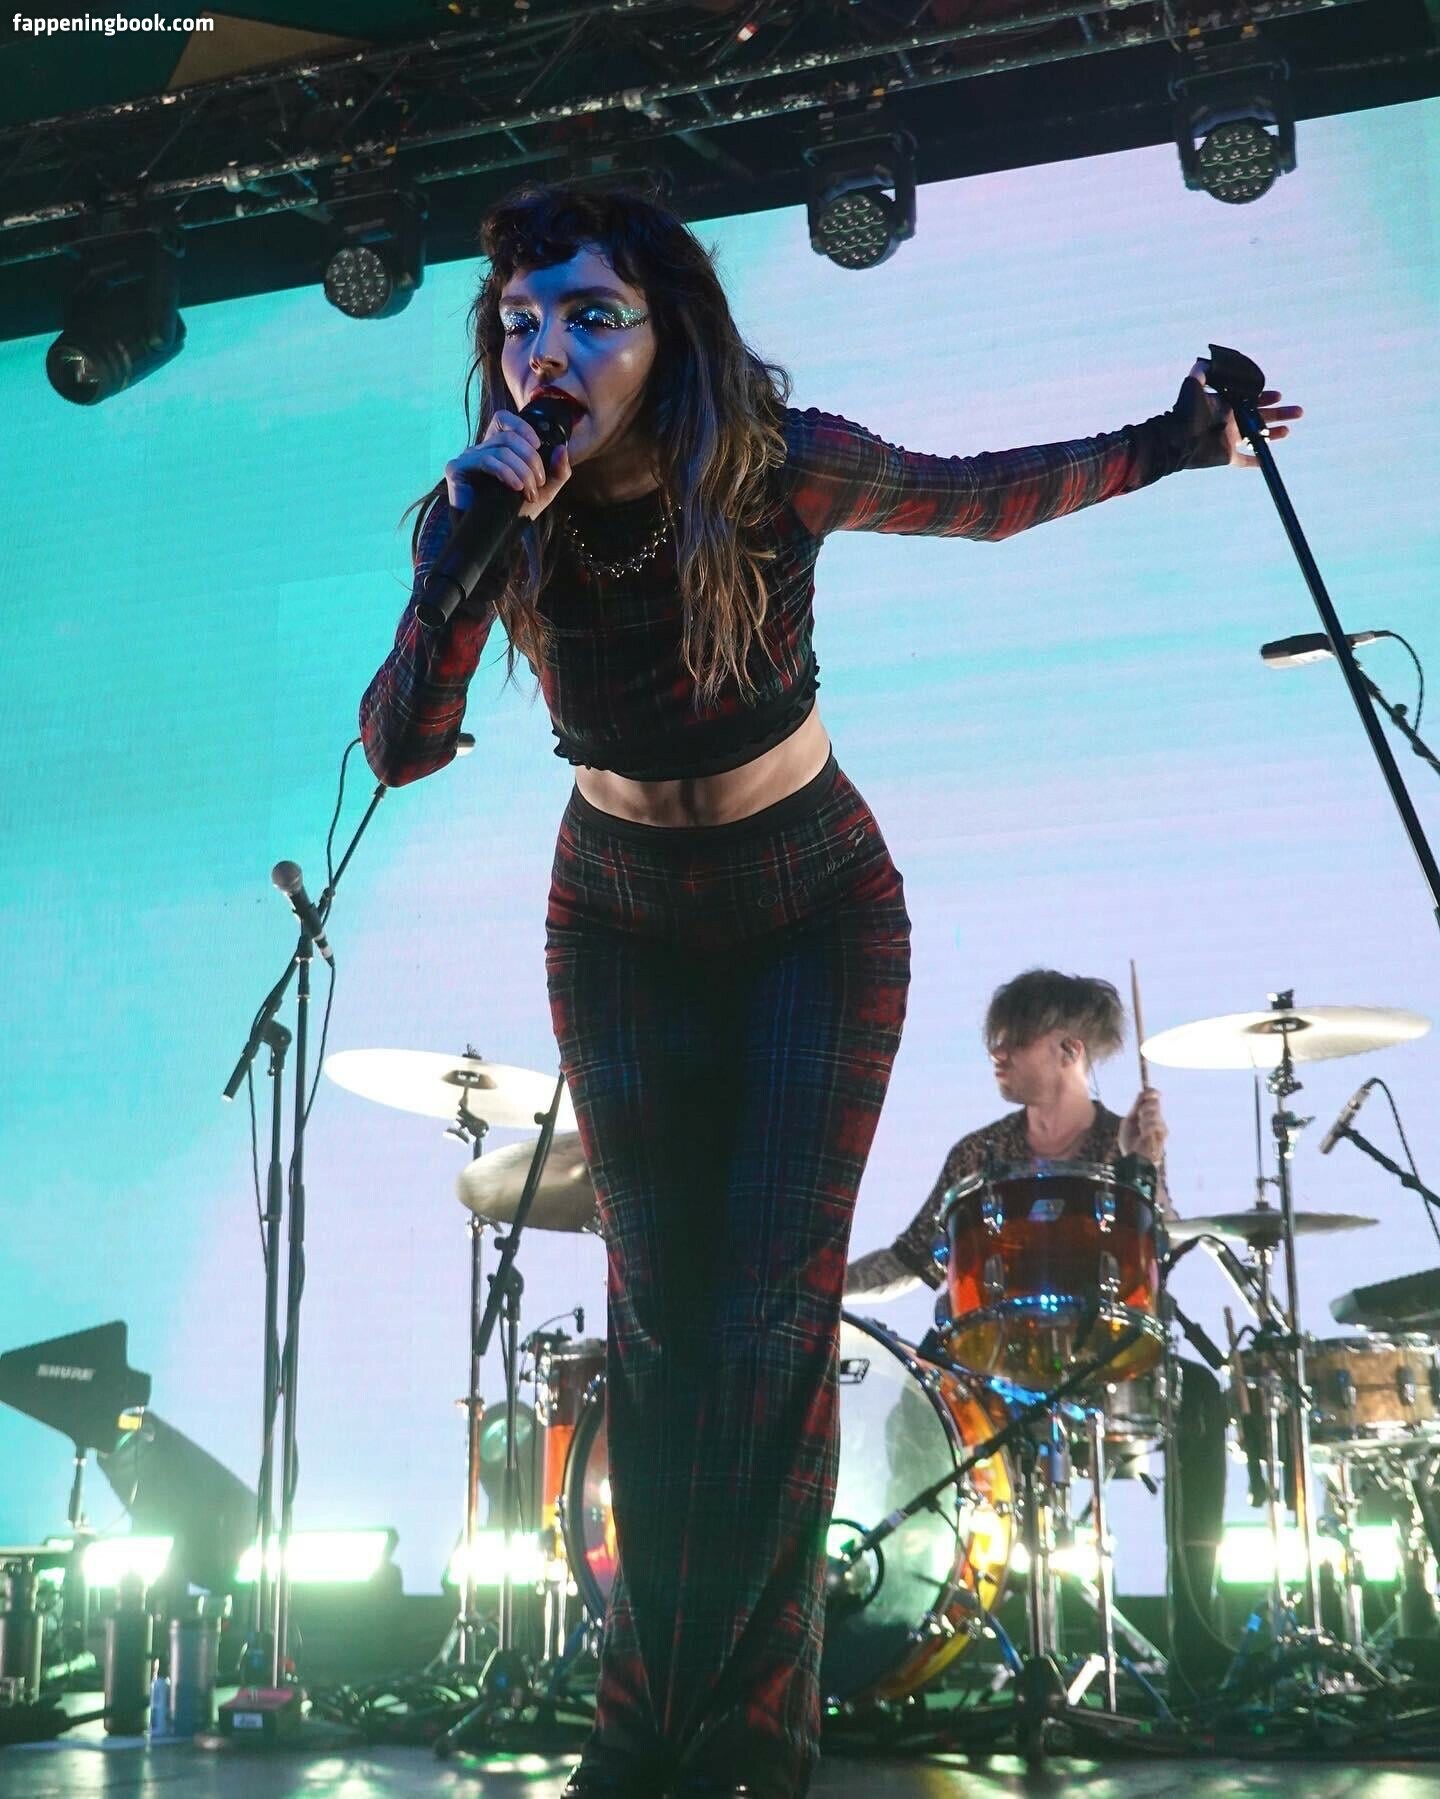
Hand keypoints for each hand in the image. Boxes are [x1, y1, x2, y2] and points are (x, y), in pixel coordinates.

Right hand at [446, 410, 572, 520]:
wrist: (494, 539)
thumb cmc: (514, 513)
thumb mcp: (543, 491)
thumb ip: (557, 471)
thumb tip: (562, 448)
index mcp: (496, 448)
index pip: (504, 420)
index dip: (521, 426)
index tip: (538, 445)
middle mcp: (480, 450)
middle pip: (509, 438)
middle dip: (531, 459)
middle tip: (539, 482)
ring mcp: (467, 458)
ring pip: (501, 450)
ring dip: (522, 471)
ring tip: (529, 492)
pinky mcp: (456, 470)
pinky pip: (486, 460)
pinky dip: (506, 472)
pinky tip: (515, 487)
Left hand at [1119, 1086, 1167, 1163]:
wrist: (1133, 1158)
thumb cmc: (1130, 1141)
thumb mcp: (1129, 1120)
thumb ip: (1137, 1107)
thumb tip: (1144, 1092)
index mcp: (1147, 1113)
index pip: (1153, 1097)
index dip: (1151, 1092)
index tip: (1150, 1093)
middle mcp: (1157, 1118)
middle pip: (1154, 1103)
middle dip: (1144, 1108)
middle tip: (1139, 1118)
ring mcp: (1161, 1126)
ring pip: (1155, 1111)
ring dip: (1144, 1119)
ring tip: (1141, 1129)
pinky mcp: (1164, 1133)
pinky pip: (1155, 1122)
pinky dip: (1146, 1126)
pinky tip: (1144, 1134)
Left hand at [1184, 358, 1303, 469]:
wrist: (1176, 440)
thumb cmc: (1185, 413)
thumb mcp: (1193, 386)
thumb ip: (1201, 373)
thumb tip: (1207, 360)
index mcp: (1227, 407)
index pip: (1251, 401)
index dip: (1265, 398)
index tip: (1278, 395)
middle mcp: (1231, 422)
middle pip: (1261, 418)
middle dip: (1281, 414)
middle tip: (1299, 411)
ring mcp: (1230, 440)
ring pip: (1257, 438)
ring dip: (1273, 434)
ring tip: (1288, 430)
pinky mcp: (1227, 456)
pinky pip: (1244, 461)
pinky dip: (1255, 462)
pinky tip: (1265, 462)